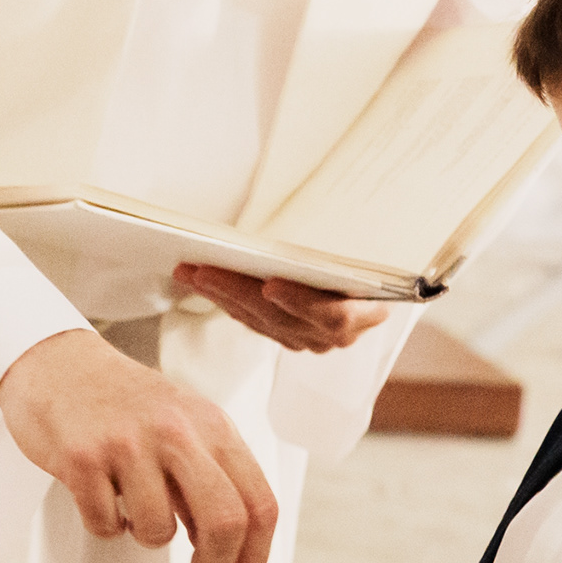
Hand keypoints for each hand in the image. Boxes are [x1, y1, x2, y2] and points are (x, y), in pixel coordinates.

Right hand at [0, 327, 278, 562]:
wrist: (57, 362)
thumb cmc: (123, 401)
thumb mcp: (183, 424)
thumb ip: (211, 477)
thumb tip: (234, 548)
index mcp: (211, 424)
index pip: (258, 501)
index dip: (257, 554)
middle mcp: (175, 431)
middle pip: (224, 521)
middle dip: (216, 560)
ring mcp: (127, 444)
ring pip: (158, 531)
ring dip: (147, 535)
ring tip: (134, 508)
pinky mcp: (82, 458)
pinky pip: (106, 525)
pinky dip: (106, 523)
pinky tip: (101, 496)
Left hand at [175, 265, 390, 355]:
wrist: (370, 278)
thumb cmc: (363, 257)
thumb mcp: (357, 249)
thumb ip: (332, 253)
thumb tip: (299, 223)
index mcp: (365, 312)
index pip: (334, 316)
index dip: (301, 302)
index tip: (271, 285)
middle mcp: (337, 334)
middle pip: (283, 318)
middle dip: (238, 292)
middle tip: (204, 272)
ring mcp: (310, 339)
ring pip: (260, 321)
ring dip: (222, 295)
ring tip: (190, 272)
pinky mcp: (288, 337)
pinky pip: (253, 321)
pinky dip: (227, 301)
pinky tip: (203, 283)